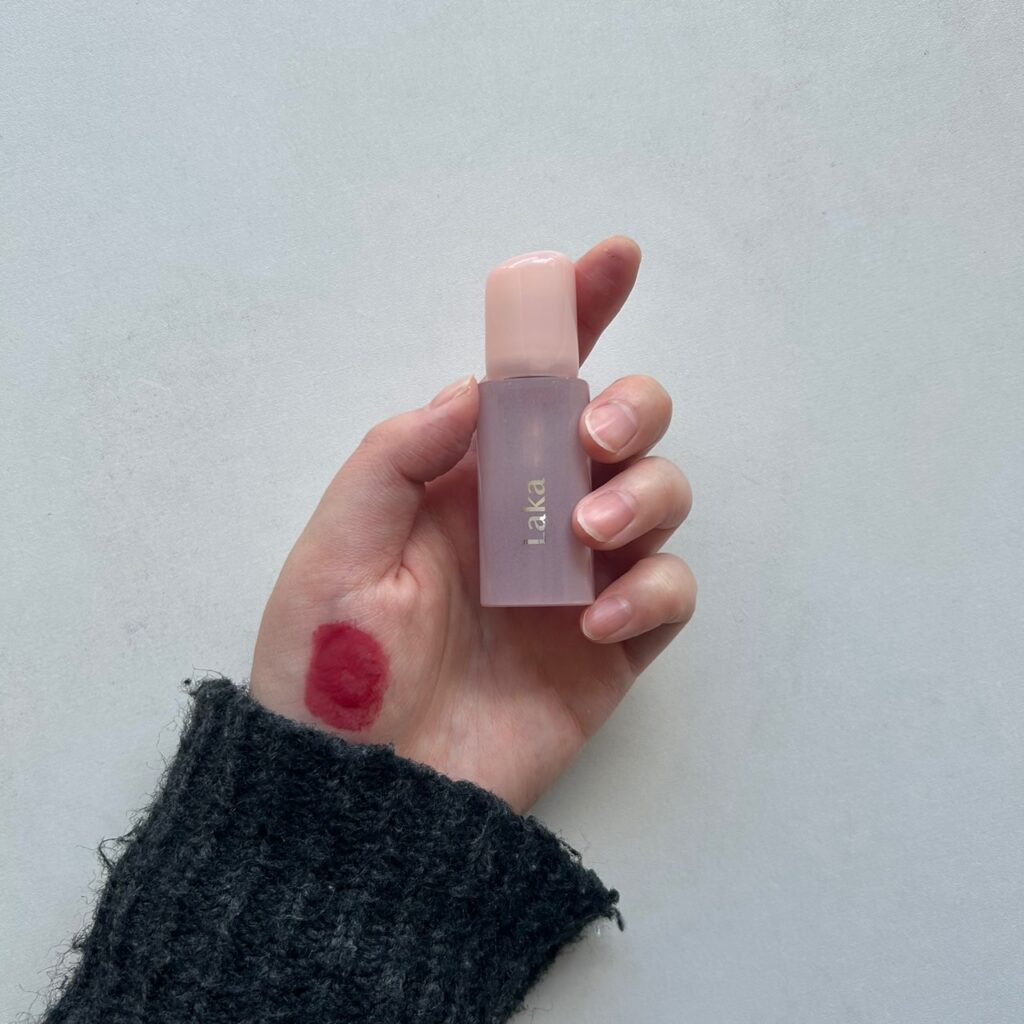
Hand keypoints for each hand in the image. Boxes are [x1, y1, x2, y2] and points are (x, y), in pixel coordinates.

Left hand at [250, 236, 694, 812]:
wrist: (360, 795)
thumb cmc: (331, 667)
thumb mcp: (336, 548)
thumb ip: (398, 456)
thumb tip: (476, 391)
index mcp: (467, 477)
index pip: (530, 383)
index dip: (576, 315)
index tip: (612, 259)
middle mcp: (534, 514)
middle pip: (621, 426)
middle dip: (632, 408)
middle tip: (595, 439)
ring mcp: (581, 577)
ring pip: (662, 496)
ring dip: (647, 491)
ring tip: (591, 530)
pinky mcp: (614, 646)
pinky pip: (668, 593)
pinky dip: (652, 588)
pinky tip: (598, 617)